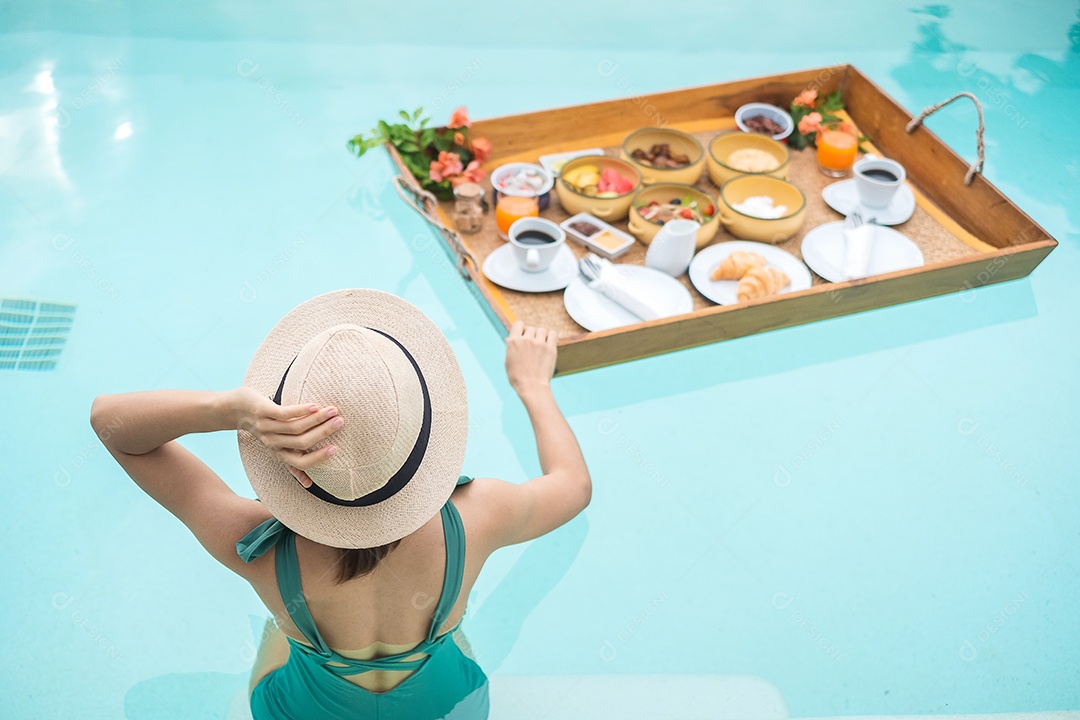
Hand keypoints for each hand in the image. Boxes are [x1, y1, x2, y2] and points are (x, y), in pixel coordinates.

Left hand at [229, 387, 343, 487]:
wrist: (234, 410)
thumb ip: (291, 461)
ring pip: (296, 427)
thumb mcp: (276, 447)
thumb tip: (308, 485)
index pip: (300, 462)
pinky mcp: (263, 411)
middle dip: (324, 432)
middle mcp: (273, 443)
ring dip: (317, 418)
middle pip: (302, 442)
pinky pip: (285, 413)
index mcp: (279, 453)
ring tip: (333, 410)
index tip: (336, 449)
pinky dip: (302, 410)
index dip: (318, 458)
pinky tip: (315, 405)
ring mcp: (267, 427)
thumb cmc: (262, 427)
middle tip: (340, 422)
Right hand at [505, 321, 556, 395]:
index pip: (518, 324)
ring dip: (541, 336)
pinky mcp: (550, 348)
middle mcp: (526, 340)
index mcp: (513, 342)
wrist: (532, 387)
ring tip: (540, 346)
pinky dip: (551, 337)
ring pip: (542, 330)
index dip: (521, 329)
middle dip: (531, 335)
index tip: (523, 336)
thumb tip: (511, 339)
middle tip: (532, 347)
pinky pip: (553, 334)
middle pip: (531, 328)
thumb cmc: (518, 377)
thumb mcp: (508, 361)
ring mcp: (539, 343)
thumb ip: (511, 348)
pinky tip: (548, 344)